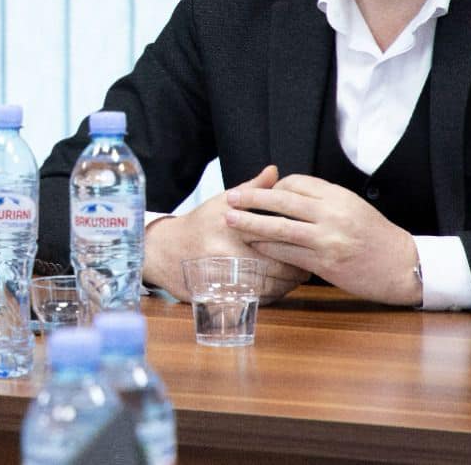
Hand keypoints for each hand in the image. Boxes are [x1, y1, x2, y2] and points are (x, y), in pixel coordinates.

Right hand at [142, 165, 310, 302]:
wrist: (163, 251)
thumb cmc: (198, 224)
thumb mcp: (221, 202)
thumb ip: (251, 189)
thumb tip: (274, 171)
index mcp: (231, 227)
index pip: (274, 237)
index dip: (295, 243)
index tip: (306, 242)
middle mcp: (227, 253)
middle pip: (275, 266)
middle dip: (296, 268)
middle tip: (307, 265)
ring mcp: (223, 277)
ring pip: (269, 287)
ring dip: (287, 284)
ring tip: (296, 277)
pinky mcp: (221, 295)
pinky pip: (257, 300)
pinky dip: (273, 295)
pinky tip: (278, 288)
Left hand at [224, 173, 421, 305]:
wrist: (403, 265)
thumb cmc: (376, 236)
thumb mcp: (353, 207)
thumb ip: (324, 200)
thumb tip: (289, 193)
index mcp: (338, 196)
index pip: (296, 183)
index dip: (274, 187)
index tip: (260, 193)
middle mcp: (332, 214)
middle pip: (282, 200)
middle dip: (251, 198)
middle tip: (229, 198)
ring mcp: (328, 239)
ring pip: (279, 228)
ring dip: (250, 224)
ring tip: (230, 221)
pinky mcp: (325, 263)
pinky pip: (288, 254)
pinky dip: (267, 249)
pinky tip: (254, 247)